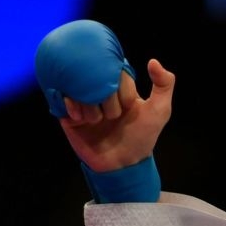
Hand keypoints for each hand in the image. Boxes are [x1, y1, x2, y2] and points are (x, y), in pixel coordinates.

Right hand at [59, 58, 174, 172]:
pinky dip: (72, 107)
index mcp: (119, 85)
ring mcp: (82, 100)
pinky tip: (80, 120)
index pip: (114, 68)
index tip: (127, 103)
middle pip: (93, 74)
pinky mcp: (68, 113)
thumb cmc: (142, 137)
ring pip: (76, 85)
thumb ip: (165, 85)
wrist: (122, 164)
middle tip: (111, 116)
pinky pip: (61, 98)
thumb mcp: (160, 111)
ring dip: (87, 103)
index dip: (120, 84)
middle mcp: (99, 89)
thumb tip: (153, 61)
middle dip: (103, 95)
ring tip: (94, 120)